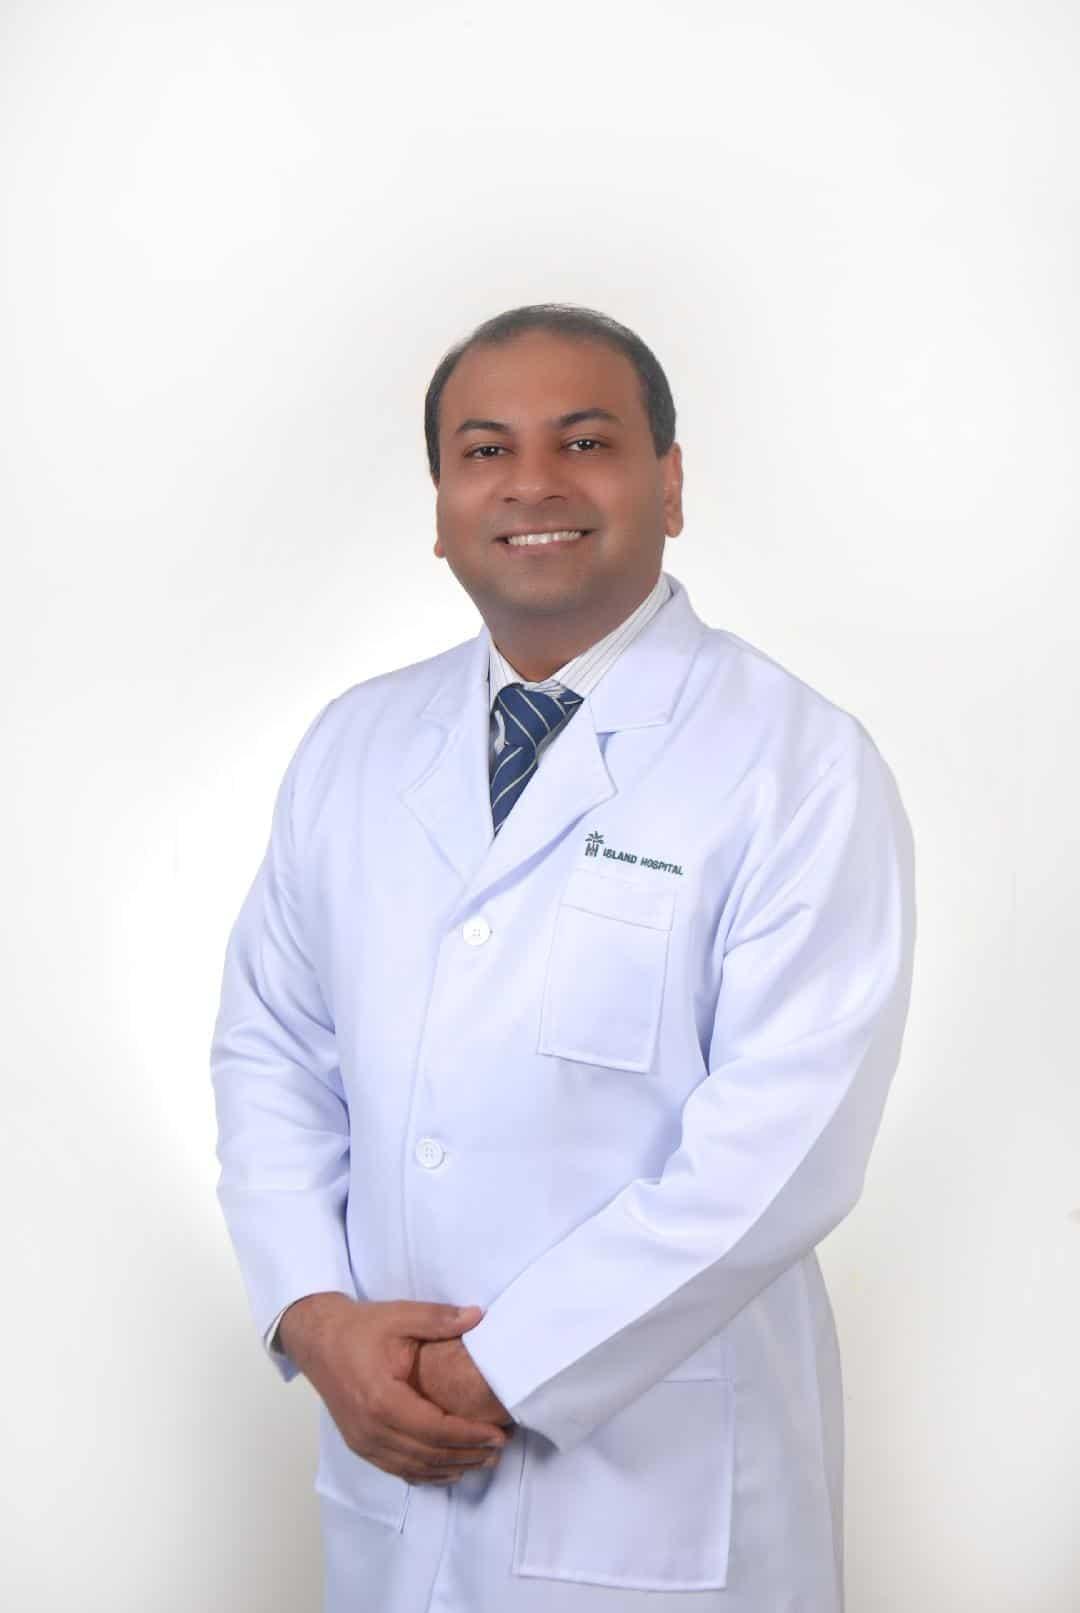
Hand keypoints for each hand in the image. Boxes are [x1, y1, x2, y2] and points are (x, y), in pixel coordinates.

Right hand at [278, 1294, 509, 1485]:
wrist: (317, 1340)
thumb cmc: (359, 1328)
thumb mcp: (400, 1315)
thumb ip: (438, 1318)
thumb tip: (478, 1316)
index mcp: (382, 1400)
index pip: (435, 1429)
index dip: (469, 1436)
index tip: (498, 1433)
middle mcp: (371, 1429)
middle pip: (428, 1454)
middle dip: (467, 1455)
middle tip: (499, 1449)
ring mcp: (363, 1442)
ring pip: (414, 1468)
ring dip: (451, 1468)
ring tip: (483, 1460)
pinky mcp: (360, 1445)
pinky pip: (397, 1469)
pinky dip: (426, 1474)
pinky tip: (449, 1470)